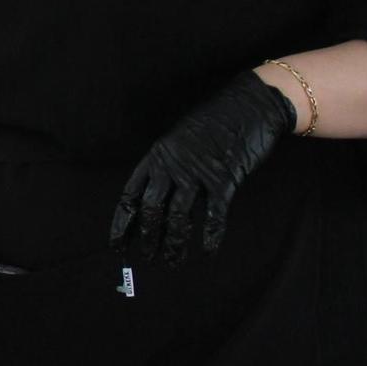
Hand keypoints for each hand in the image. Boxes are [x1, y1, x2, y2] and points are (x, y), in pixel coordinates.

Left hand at [109, 71, 296, 263]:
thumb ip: (169, 166)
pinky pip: (213, 214)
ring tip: (171, 261)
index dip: (122, 223)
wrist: (249, 104)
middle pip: (151, 209)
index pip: (130, 194)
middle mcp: (172, 165)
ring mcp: (197, 172)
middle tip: (146, 258)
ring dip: (174, 243)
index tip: (117, 244)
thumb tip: (161, 200)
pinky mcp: (224, 179)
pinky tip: (206, 251)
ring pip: (178, 216)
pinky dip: (209, 236)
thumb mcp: (180, 140)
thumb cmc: (215, 122)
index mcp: (157, 155)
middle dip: (146, 238)